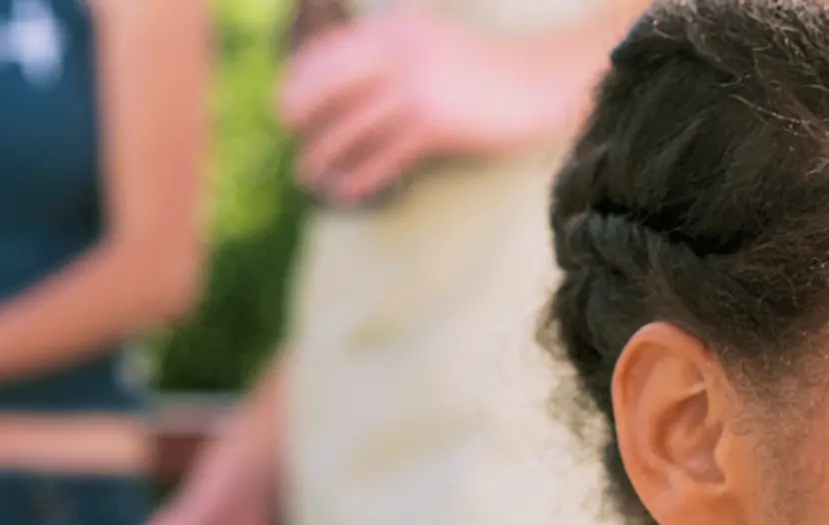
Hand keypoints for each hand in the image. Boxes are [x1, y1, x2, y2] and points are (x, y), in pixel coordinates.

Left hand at [280, 9, 576, 204]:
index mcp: (396, 29)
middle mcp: (400, 53)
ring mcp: (417, 89)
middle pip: (331, 84)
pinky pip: (384, 155)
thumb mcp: (438, 44)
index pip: (330, 51)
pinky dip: (360, 175)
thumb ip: (399, 52)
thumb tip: (363, 81)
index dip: (300, 78)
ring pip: (352, 125)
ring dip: (324, 152)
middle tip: (289, 136)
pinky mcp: (436, 125)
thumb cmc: (492, 72)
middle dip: (302, 112)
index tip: (286, 102)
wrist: (541, 82)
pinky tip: (346, 191)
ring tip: (307, 173)